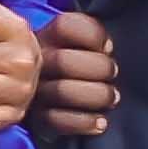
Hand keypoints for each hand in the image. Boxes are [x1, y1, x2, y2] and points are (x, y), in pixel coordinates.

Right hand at [30, 7, 121, 140]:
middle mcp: (37, 62)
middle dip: (100, 68)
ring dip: (96, 95)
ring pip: (62, 92)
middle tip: (113, 74)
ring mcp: (34, 91)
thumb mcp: (80, 43)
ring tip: (112, 98)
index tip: (108, 47)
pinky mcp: (38, 120)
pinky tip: (101, 122)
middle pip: (63, 61)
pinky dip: (84, 122)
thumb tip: (106, 48)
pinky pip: (58, 122)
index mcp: (47, 37)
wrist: (44, 99)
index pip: (65, 26)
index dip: (93, 35)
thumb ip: (92, 37)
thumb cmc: (75, 67)